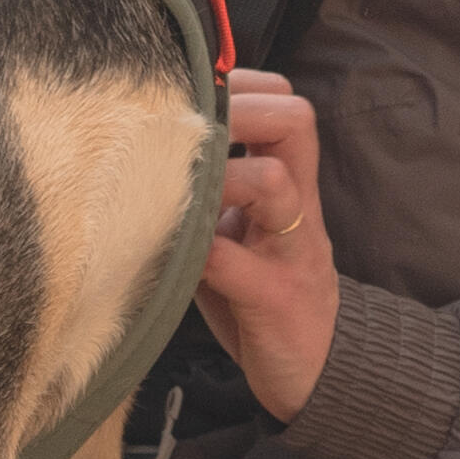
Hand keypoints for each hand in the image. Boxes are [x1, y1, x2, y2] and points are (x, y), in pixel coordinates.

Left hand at [196, 63, 340, 420]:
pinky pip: (237, 263)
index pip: (286, 106)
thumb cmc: (262, 296)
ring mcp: (291, 253)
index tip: (199, 91)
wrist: (317, 373)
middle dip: (242, 108)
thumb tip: (142, 150)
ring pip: (276, 183)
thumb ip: (212, 194)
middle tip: (194, 121)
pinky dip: (203, 251)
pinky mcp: (277, 300)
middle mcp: (298, 209)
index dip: (247, 85)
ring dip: (224, 173)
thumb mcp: (241, 234)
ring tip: (186, 181)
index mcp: (290, 187)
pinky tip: (175, 252)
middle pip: (295, 122)